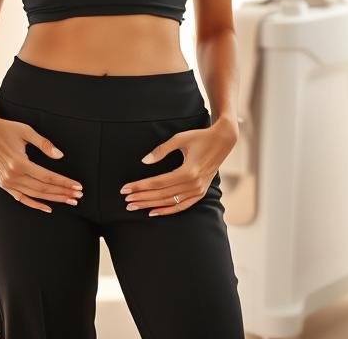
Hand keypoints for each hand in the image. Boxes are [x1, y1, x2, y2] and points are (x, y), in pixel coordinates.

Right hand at [0, 108, 83, 213]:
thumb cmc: (7, 129)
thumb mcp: (26, 131)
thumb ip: (44, 144)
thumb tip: (60, 156)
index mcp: (19, 163)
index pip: (48, 177)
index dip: (64, 183)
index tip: (78, 186)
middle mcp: (12, 176)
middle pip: (43, 189)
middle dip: (63, 193)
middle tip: (78, 197)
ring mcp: (7, 182)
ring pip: (35, 195)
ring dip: (53, 199)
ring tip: (69, 201)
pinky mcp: (4, 184)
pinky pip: (21, 198)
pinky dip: (35, 204)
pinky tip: (48, 208)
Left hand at [119, 116, 238, 216]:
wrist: (223, 141)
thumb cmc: (200, 137)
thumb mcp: (180, 138)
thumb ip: (161, 150)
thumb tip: (144, 161)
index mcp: (188, 171)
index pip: (158, 182)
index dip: (140, 186)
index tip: (124, 188)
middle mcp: (194, 184)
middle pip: (161, 194)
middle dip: (141, 197)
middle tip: (125, 200)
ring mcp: (198, 190)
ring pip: (170, 202)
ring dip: (151, 205)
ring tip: (134, 206)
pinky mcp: (201, 192)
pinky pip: (182, 206)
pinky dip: (168, 210)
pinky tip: (154, 211)